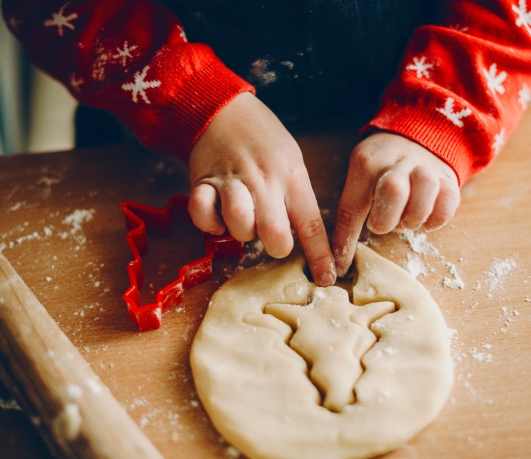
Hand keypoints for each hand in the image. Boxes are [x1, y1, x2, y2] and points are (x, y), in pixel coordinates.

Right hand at [186, 93, 333, 284]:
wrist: (221, 108)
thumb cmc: (262, 138)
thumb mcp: (291, 159)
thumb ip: (296, 195)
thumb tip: (304, 237)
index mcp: (292, 177)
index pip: (312, 224)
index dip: (320, 256)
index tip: (327, 278)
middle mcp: (264, 181)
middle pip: (275, 235)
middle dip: (275, 247)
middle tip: (269, 235)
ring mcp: (233, 182)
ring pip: (240, 226)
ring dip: (241, 232)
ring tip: (242, 218)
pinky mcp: (203, 182)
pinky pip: (203, 215)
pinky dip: (208, 222)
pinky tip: (215, 212)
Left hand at [331, 133, 460, 275]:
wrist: (420, 136)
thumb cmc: (383, 167)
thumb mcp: (362, 175)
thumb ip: (354, 206)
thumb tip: (340, 257)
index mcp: (367, 164)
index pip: (352, 206)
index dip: (346, 240)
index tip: (341, 267)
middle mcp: (397, 162)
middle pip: (393, 191)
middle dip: (387, 220)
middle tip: (385, 225)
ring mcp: (425, 167)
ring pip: (425, 190)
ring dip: (414, 217)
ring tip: (407, 220)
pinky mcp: (448, 177)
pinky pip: (448, 201)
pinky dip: (437, 218)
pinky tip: (427, 219)